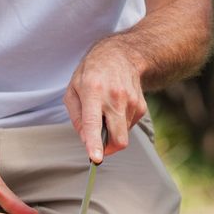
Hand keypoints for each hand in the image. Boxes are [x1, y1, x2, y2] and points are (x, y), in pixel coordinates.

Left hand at [64, 38, 146, 162]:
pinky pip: (129, 127)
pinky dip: (120, 124)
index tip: (96, 158)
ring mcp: (131, 101)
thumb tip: (85, 141)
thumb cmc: (92, 73)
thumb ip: (76, 118)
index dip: (95, 142)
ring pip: (123, 135)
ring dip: (112, 131)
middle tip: (98, 145)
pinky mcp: (141, 106)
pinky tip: (116, 108)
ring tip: (105, 112)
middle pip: (118, 138)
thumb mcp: (73, 89)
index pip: (94, 122)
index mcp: (92, 91)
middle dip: (108, 149)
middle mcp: (114, 97)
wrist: (121, 55)